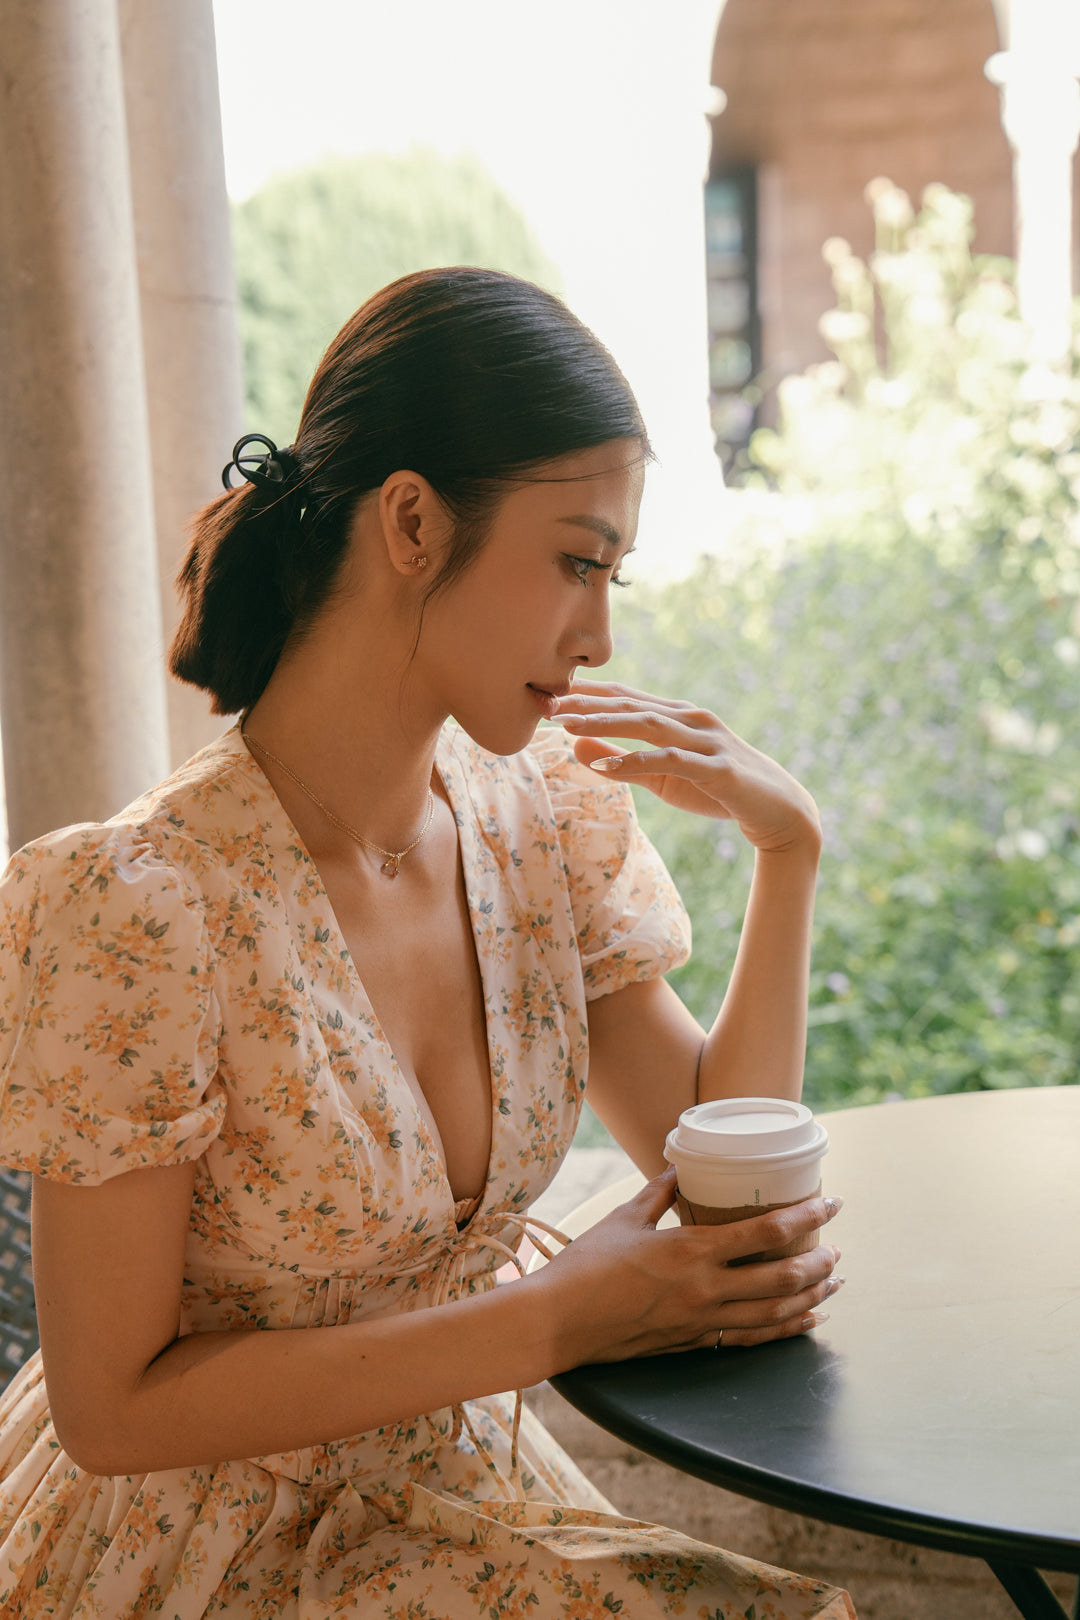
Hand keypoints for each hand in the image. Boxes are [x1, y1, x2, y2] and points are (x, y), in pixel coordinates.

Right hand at [538, 1167, 842, 1362]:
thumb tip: (675, 1169)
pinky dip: (785, 1329)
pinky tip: (805, 1320)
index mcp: (691, 1250)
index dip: (806, 1217)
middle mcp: (705, 1288)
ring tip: (833, 1283)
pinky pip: (750, 1338)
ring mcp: (701, 1320)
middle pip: (782, 1276)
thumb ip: (656, 1194)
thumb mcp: (623, 1219)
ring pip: (774, 1313)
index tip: (831, 1204)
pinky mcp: (692, 1342)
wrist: (559, 1322)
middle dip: (819, 1261)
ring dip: (811, 1296)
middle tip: (838, 1247)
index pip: (765, 1232)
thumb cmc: (585, 1266)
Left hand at [552, 680, 820, 855]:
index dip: (586, 694)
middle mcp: (691, 719)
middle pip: (630, 704)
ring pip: (646, 724)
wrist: (779, 811)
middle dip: (586, 702)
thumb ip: (621, 762)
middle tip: (545, 703)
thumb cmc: (718, 790)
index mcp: (677, 716)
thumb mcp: (661, 778)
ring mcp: (705, 741)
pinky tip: (603, 765)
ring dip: (604, 721)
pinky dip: (634, 760)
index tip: (547, 694)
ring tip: (566, 724)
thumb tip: (574, 747)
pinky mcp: (716, 768)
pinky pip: (669, 760)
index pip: (625, 697)